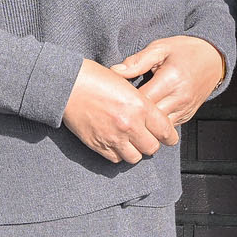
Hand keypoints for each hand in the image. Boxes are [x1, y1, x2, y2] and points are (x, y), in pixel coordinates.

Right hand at [62, 60, 177, 164]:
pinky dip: (118, 153)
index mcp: (140, 106)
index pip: (165, 130)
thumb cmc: (95, 77)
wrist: (66, 83)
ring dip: (134, 150)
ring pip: (135, 157)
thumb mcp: (125, 83)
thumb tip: (151, 116)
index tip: (168, 137)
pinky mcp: (98, 145)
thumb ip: (141, 102)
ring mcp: (113, 137)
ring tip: (129, 141)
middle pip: (152, 148)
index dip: (169, 136)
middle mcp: (129, 124)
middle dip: (151, 143)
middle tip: (146, 137)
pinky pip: (115, 158)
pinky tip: (115, 142)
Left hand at [112, 36, 227, 125]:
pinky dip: (155, 126)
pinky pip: (167, 128)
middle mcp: (179, 98)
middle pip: (149, 119)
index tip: (114, 97)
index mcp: (171, 80)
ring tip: (129, 115)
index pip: (142, 101)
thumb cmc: (186, 51)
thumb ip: (138, 61)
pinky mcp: (187, 116)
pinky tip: (144, 118)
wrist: (214, 58)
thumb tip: (115, 71)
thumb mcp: (160, 48)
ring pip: (158, 129)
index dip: (125, 101)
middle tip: (117, 109)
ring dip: (143, 124)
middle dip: (132, 116)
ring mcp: (185, 110)